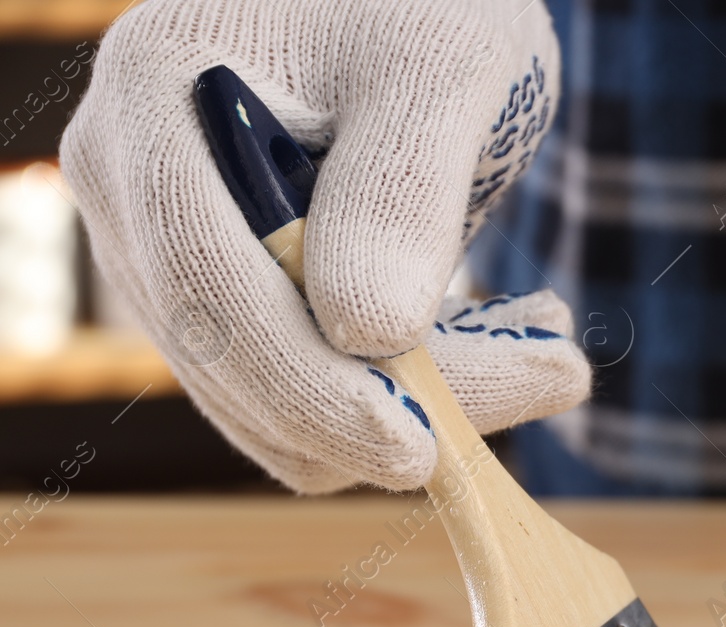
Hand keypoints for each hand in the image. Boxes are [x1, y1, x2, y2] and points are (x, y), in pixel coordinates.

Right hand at [61, 0, 587, 491]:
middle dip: (393, 409)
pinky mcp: (224, 299)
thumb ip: (399, 193)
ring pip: (274, 410)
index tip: (428, 446)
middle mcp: (129, 188)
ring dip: (416, 405)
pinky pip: (302, 396)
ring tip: (544, 334)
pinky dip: (402, 394)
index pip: (212, 293)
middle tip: (559, 370)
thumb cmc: (423, 4)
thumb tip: (366, 335)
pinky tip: (497, 334)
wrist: (404, 2)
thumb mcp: (439, 70)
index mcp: (155, 106)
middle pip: (238, 371)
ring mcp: (166, 252)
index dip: (313, 389)